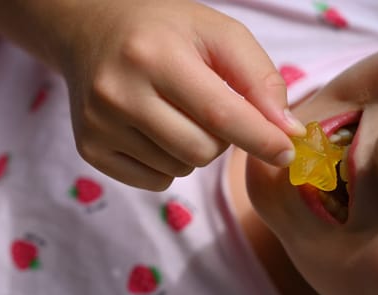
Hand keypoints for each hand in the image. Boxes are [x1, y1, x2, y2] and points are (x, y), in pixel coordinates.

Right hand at [0, 0, 305, 189]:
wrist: (92, 32)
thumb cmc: (162, 30)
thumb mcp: (217, 34)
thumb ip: (259, 78)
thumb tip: (285, 133)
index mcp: (154, 56)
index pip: (219, 113)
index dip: (260, 138)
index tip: (287, 152)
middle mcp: (119, 94)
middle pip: (200, 151)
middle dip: (220, 139)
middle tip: (207, 109)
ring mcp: (99, 125)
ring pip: (179, 169)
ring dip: (192, 149)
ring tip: (175, 114)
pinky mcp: (90, 148)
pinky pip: (154, 181)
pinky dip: (168, 164)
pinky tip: (155, 131)